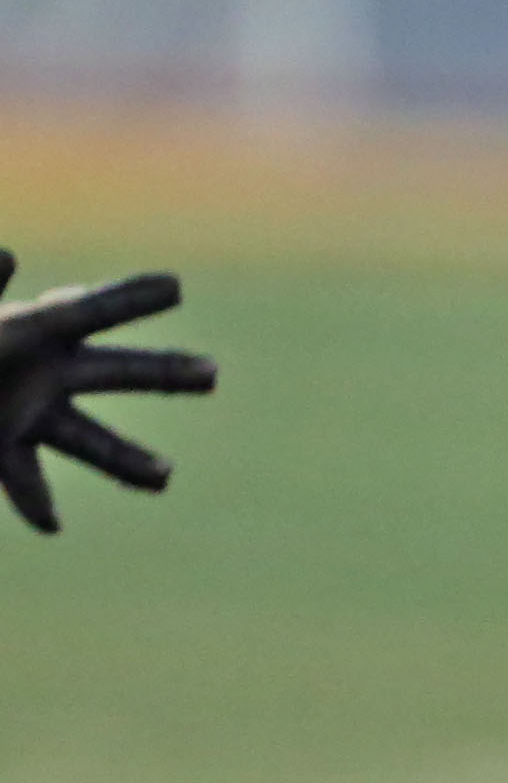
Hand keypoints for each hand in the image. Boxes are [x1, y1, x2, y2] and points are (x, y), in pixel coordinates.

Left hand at [0, 254, 216, 534]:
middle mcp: (45, 372)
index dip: (132, 296)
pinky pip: (22, 477)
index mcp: (37, 328)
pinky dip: (35, 498)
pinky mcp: (3, 449)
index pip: (93, 310)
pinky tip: (50, 523)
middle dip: (165, 373)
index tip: (175, 286)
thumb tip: (6, 259)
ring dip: (127, 460)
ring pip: (89, 441)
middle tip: (211, 373)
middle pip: (116, 373)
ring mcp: (27, 414)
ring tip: (164, 477)